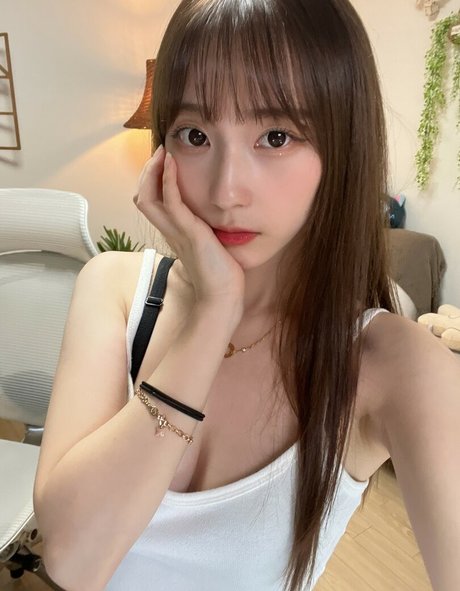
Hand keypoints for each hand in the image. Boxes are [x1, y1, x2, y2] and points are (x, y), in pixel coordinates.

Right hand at [133, 146, 245, 316]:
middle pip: (142, 196)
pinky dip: (167, 181)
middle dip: (147, 172)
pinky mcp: (188, 233)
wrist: (223, 296)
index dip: (151, 181)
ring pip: (147, 198)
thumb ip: (207, 231)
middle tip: (160, 151)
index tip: (164, 161)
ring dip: (152, 172)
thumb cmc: (221, 274)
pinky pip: (170, 203)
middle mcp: (169, 231)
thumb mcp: (210, 245)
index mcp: (173, 233)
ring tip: (162, 152)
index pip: (151, 202)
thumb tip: (218, 220)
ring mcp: (176, 232)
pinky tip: (172, 164)